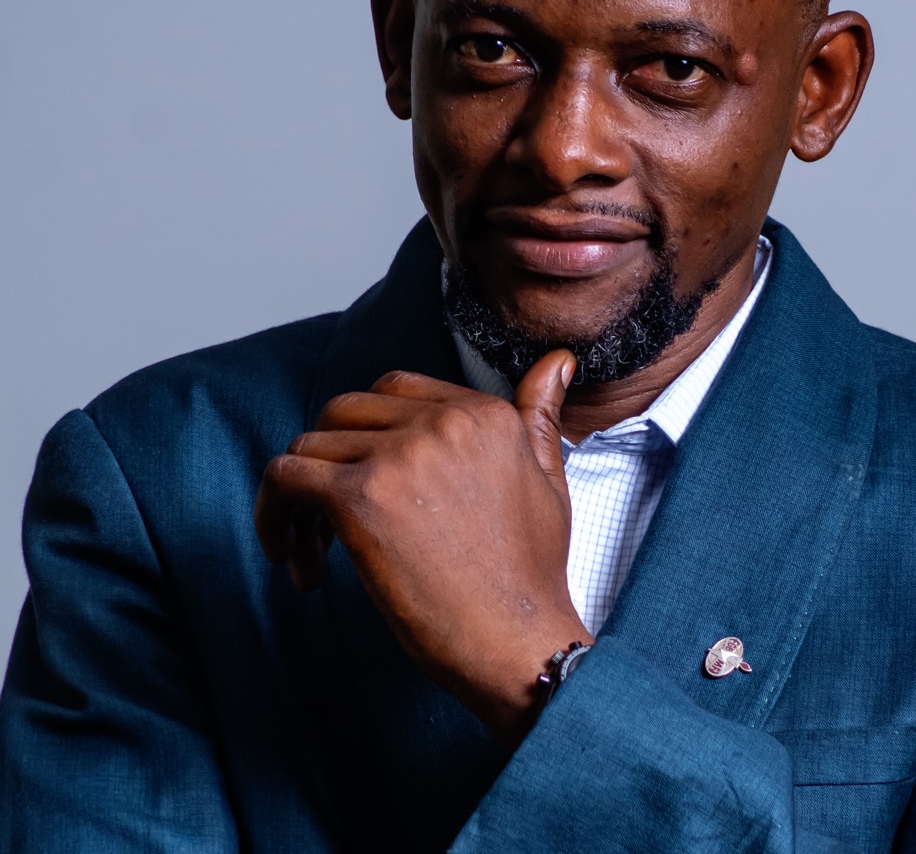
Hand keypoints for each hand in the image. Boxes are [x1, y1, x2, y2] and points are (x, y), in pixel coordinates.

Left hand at [254, 349, 592, 745]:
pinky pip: (284, 478)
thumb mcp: (549, 479)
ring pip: (310, 445)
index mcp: (483, 413)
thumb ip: (541, 415)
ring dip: (299, 497)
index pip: (396, 391)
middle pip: (346, 410)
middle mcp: (441, 422)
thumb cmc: (530, 573)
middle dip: (331, 460)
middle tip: (333, 522)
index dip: (372, 436)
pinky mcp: (359, 499)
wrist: (519, 640)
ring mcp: (398, 456)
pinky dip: (273, 514)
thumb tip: (557, 360)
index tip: (374, 486)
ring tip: (316, 551)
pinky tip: (293, 557)